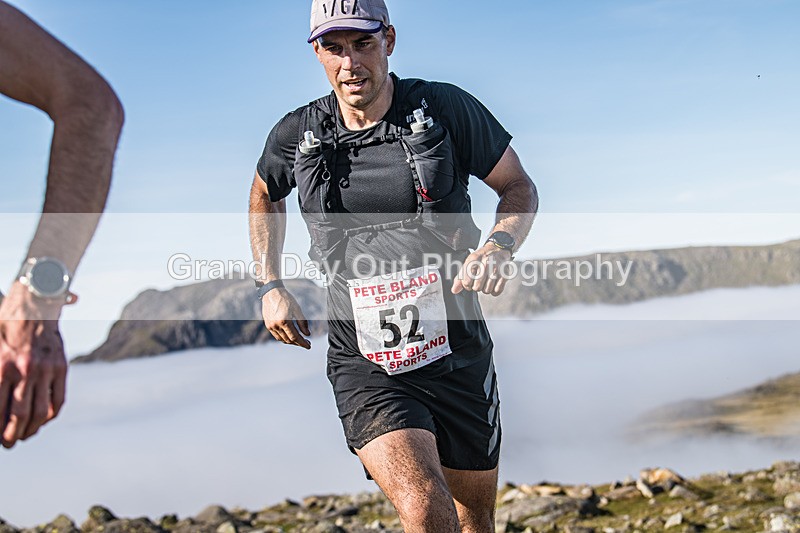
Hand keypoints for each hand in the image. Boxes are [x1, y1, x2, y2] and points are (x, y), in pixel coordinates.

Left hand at [0, 283, 67, 448]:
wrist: (34, 306)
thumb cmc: (5, 328)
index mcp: (3, 365)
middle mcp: (25, 370)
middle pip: (18, 415)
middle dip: (11, 435)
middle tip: (8, 444)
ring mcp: (46, 369)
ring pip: (39, 411)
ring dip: (31, 429)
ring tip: (24, 436)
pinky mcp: (61, 367)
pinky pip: (57, 399)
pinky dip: (49, 415)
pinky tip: (42, 421)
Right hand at [261, 288, 310, 349]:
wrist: (272, 292)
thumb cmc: (286, 299)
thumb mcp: (297, 310)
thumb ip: (303, 323)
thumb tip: (307, 334)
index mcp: (284, 321)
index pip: (295, 337)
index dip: (302, 343)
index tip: (309, 346)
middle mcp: (276, 326)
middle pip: (289, 340)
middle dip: (298, 343)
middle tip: (307, 343)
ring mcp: (270, 326)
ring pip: (282, 339)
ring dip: (291, 342)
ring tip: (299, 340)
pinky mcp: (267, 325)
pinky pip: (276, 336)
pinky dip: (284, 338)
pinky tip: (290, 336)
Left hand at [452, 244, 513, 296]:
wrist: (498, 249)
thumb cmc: (481, 258)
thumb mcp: (468, 263)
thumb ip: (460, 277)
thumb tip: (454, 291)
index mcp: (473, 260)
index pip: (466, 282)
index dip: (467, 284)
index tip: (470, 280)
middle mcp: (485, 264)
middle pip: (477, 288)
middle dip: (476, 286)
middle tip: (479, 279)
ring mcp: (496, 270)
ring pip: (487, 291)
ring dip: (485, 288)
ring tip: (486, 280)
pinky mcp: (504, 275)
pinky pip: (497, 291)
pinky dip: (494, 290)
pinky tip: (493, 283)